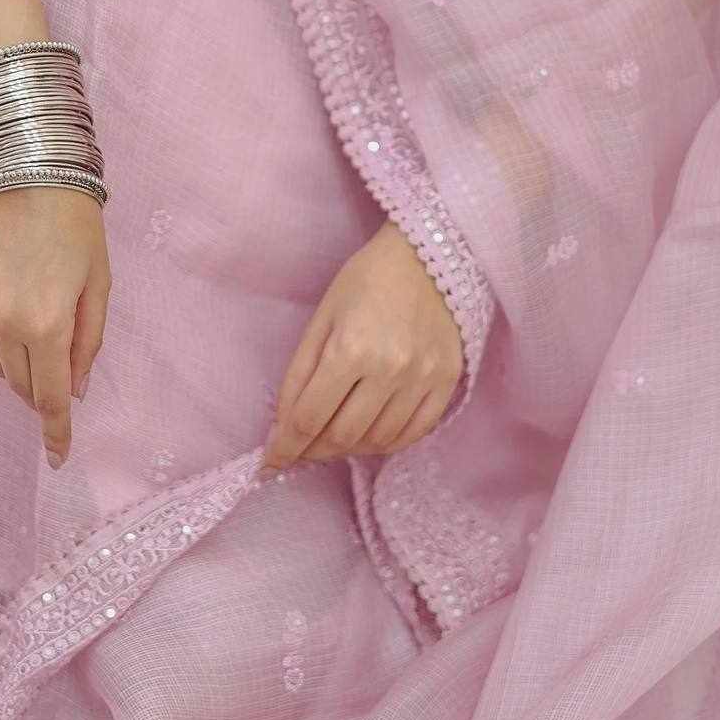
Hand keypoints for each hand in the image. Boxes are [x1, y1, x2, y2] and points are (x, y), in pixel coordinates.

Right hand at [0, 185, 111, 468]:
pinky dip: (2, 338)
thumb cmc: (77, 228)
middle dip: (41, 395)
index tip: (60, 458)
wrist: (25, 171)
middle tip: (61, 383)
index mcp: (47, 324)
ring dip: (21, 368)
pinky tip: (18, 310)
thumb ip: (89, 343)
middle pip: (21, 386)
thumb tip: (76, 390)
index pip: (49, 398)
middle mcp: (5, 322)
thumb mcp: (98, 286)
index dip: (56, 432)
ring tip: (42, 339)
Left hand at [261, 219, 462, 468]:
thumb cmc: (366, 281)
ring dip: (350, 448)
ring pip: (378, 441)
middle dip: (315, 450)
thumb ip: (299, 375)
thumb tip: (283, 426)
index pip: (309, 418)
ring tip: (335, 436)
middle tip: (303, 446)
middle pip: (343, 436)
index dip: (286, 447)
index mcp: (350, 349)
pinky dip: (388, 443)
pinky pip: (415, 432)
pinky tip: (371, 434)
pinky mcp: (447, 381)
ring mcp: (422, 378)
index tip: (271, 463)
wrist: (429, 256)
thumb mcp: (321, 319)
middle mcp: (390, 369)